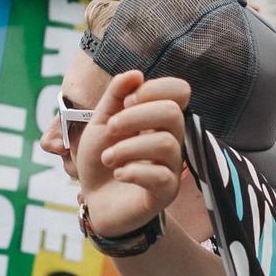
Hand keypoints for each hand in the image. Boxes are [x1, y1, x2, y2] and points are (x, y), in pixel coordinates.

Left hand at [77, 68, 188, 242]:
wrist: (95, 201)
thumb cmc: (102, 160)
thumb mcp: (101, 123)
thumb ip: (115, 97)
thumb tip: (135, 74)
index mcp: (159, 118)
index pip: (180, 90)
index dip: (154, 89)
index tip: (127, 101)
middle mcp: (172, 139)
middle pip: (172, 113)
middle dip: (135, 116)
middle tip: (110, 129)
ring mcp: (172, 166)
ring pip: (166, 144)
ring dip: (127, 148)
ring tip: (108, 158)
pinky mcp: (166, 192)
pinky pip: (160, 176)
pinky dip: (133, 171)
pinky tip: (119, 174)